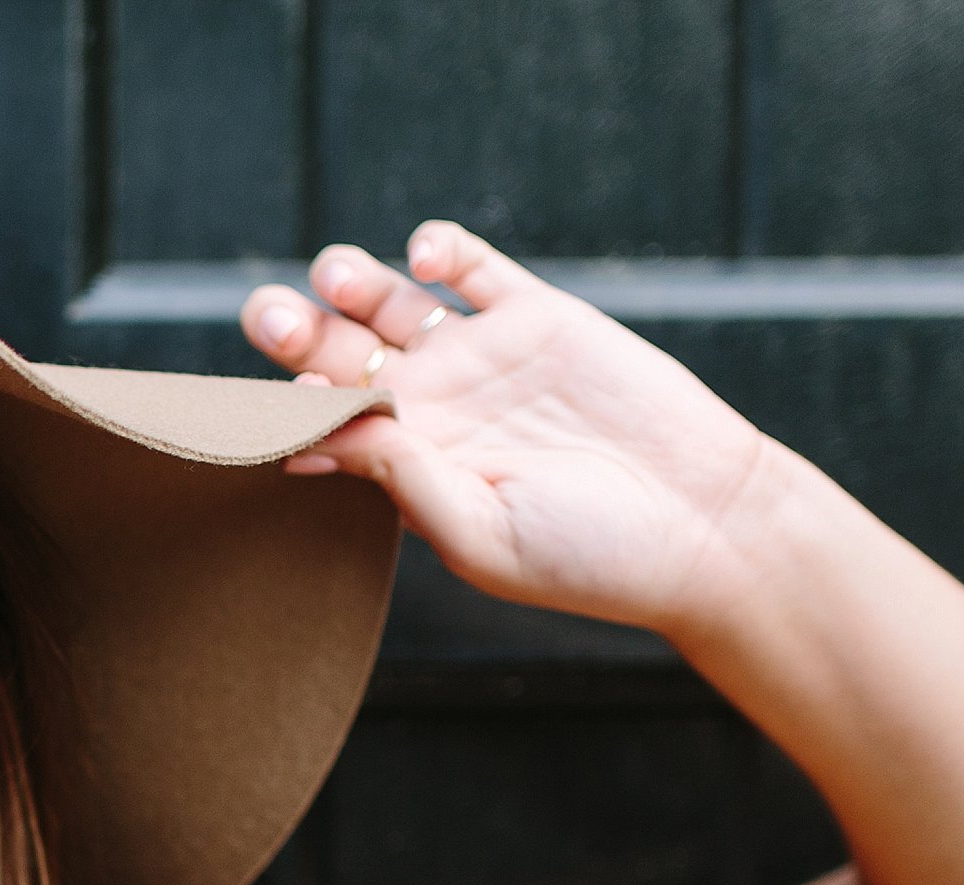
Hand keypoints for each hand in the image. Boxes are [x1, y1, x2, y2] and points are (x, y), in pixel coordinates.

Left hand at [245, 225, 786, 635]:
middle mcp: (431, 409)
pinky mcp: (535, 316)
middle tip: (264, 314)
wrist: (699, 520)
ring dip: (352, 283)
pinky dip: (439, 250)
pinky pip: (472, 269)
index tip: (285, 402)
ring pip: (390, 304)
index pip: (323, 426)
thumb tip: (313, 436)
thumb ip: (401, 479)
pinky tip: (423, 258)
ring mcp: (480, 358)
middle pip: (338, 354)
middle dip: (295, 332)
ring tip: (336, 276)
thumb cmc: (586, 555)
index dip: (290, 406)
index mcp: (404, 470)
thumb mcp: (479, 532)